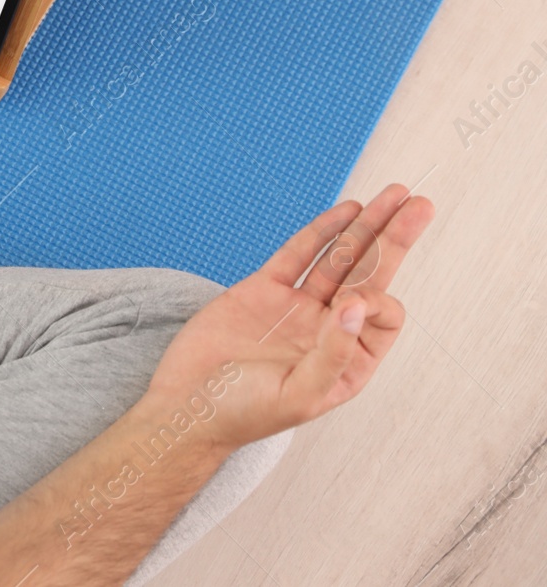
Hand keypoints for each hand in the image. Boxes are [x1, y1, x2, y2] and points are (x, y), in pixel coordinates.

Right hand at [144, 184, 432, 450]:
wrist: (186, 403)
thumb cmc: (244, 412)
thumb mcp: (300, 396)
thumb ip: (333, 354)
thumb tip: (357, 307)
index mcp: (347, 359)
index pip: (380, 315)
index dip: (374, 300)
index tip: (347, 304)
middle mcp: (328, 328)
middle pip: (370, 275)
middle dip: (395, 239)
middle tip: (421, 205)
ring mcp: (296, 306)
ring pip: (339, 258)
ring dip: (366, 226)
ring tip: (395, 195)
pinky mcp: (263, 289)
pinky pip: (297, 254)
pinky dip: (322, 231)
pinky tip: (347, 211)